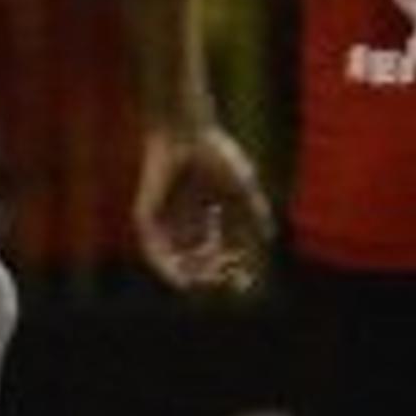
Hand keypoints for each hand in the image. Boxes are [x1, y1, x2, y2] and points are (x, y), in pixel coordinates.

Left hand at [136, 124, 269, 294]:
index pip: (217, 248)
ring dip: (193, 274)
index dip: (231, 265)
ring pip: (175, 258)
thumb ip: (255, 214)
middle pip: (196, 257)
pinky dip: (166, 269)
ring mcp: (163, 218)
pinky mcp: (146, 215)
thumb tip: (269, 239)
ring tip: (209, 282)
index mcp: (204, 211)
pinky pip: (152, 250)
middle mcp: (183, 218)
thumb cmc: (215, 153)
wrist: (186, 133)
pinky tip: (183, 281)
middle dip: (213, 272)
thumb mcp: (243, 189)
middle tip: (227, 281)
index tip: (245, 280)